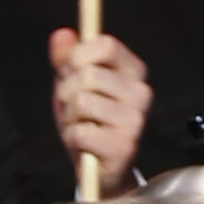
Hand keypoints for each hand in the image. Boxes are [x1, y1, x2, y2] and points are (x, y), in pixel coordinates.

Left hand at [47, 28, 154, 183]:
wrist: (100, 169)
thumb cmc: (87, 120)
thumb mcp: (72, 85)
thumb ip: (66, 59)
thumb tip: (61, 34)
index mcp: (134, 71)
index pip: (106, 44)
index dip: (78, 54)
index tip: (70, 69)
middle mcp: (141, 93)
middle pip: (88, 74)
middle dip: (66, 91)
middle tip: (71, 107)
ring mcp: (136, 120)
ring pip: (81, 102)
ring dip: (68, 117)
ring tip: (80, 126)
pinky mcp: (124, 146)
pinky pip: (80, 132)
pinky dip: (72, 138)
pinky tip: (85, 145)